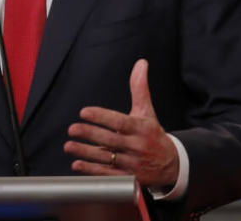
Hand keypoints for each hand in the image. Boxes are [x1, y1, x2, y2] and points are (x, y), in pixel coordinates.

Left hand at [64, 59, 178, 186]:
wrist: (171, 164)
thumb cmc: (153, 134)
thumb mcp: (147, 111)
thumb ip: (140, 88)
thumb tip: (141, 63)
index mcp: (141, 128)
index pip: (119, 122)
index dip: (101, 117)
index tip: (84, 112)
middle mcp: (137, 146)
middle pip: (110, 140)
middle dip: (90, 134)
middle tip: (72, 129)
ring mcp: (132, 164)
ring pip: (107, 158)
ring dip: (86, 153)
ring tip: (69, 145)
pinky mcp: (128, 177)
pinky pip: (108, 175)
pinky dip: (92, 170)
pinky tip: (77, 164)